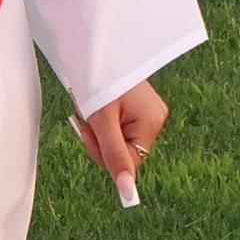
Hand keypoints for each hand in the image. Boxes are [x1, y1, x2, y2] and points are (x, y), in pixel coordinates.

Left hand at [68, 79, 169, 207]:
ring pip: (115, 138)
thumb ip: (114, 156)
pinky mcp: (133, 106)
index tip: (88, 132)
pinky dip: (99, 118)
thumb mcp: (102, 121)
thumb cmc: (97, 80)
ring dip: (96, 127)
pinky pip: (114, 125)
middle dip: (98, 138)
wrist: (91, 45)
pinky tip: (93, 103)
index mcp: (152, 122)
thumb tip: (128, 194)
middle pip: (121, 151)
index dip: (105, 154)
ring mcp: (144, 112)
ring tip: (89, 104)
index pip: (129, 161)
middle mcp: (154, 118)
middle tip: (85, 115)